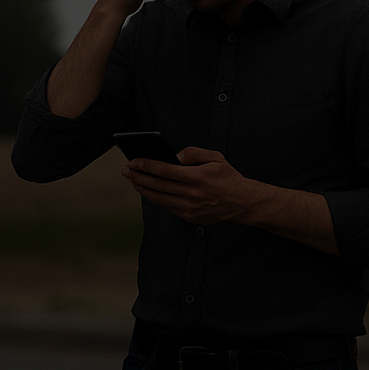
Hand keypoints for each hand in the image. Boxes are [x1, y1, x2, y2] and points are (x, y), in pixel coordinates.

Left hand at [121, 146, 341, 254]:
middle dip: (139, 177)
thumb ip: (192, 153)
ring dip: (143, 189)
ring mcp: (189, 208)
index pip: (165, 170)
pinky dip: (156, 198)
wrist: (242, 202)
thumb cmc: (227, 177)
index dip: (146, 166)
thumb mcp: (214, 157)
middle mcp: (192, 194)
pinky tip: (148, 190)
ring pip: (159, 198)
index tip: (133, 161)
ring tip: (133, 180)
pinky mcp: (189, 217)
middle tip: (126, 170)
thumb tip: (173, 157)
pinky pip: (167, 206)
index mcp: (197, 177)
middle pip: (158, 185)